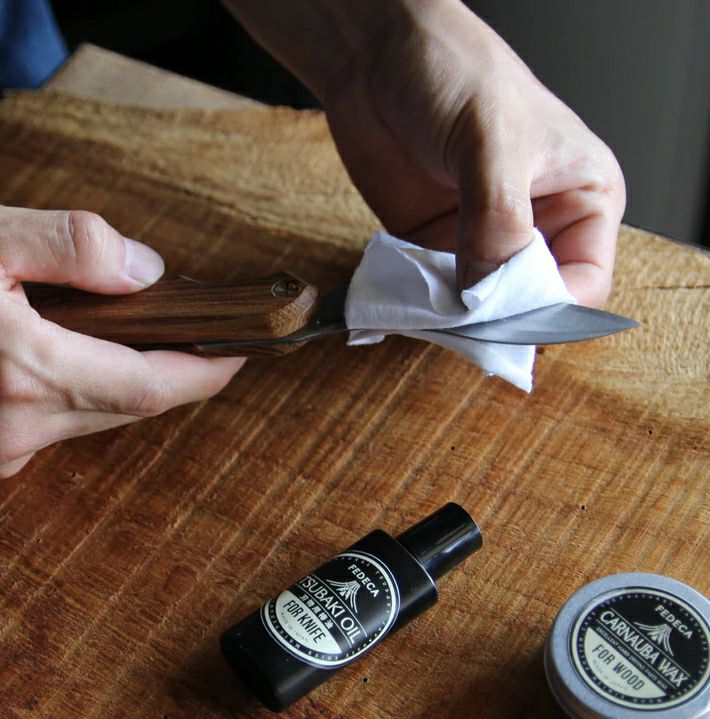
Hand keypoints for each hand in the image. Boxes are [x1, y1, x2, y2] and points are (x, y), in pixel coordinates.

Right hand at [0, 206, 243, 477]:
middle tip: (199, 337)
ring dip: (123, 382)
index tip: (240, 353)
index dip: (204, 373)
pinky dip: (78, 393)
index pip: (151, 389)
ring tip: (142, 340)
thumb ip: (70, 247)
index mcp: (25, 375)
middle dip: (170, 374)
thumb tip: (145, 271)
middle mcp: (11, 430)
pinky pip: (51, 424)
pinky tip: (74, 358)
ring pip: (89, 417)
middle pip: (127, 407)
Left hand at [321, 1, 624, 302]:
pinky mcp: (437, 248)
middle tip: (462, 321)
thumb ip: (498, 220)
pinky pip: (438, 295)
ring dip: (456, 317)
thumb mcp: (492, 140)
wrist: (378, 58)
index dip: (548, 308)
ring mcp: (485, 242)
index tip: (504, 317)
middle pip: (531, 304)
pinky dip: (424, 307)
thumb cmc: (457, 72)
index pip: (583, 283)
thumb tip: (488, 294)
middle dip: (498, 319)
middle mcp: (538, 227)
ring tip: (430, 311)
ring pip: (482, 308)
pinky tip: (409, 303)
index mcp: (582, 198)